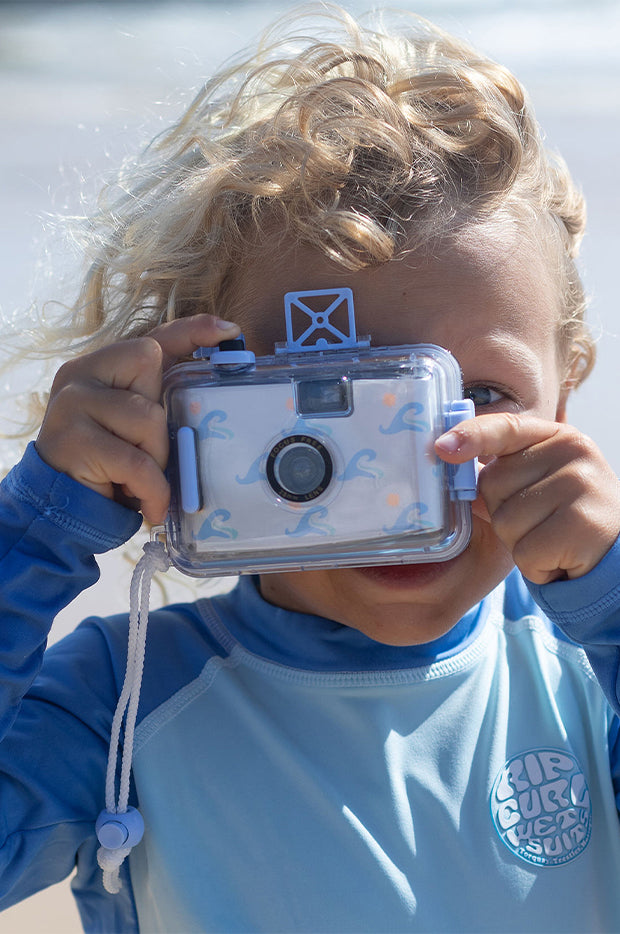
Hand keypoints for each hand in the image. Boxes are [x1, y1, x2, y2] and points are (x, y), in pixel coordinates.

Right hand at [36, 315, 239, 524]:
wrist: (58, 510)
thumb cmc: (107, 470)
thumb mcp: (135, 431)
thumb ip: (158, 408)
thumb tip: (211, 400)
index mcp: (99, 367)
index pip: (152, 339)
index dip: (192, 331)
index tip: (229, 330)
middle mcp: (80, 374)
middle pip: (150, 367)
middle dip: (161, 420)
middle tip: (146, 455)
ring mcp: (72, 403)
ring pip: (148, 417)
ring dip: (155, 460)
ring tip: (138, 483)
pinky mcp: (72, 439)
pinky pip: (137, 462)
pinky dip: (152, 490)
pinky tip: (150, 507)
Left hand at [435, 413, 619, 583]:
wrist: (618, 559)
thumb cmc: (566, 519)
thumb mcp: (540, 485)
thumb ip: (503, 474)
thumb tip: (454, 463)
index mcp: (559, 437)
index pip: (505, 427)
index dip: (471, 436)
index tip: (441, 447)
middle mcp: (573, 453)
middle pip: (492, 484)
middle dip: (502, 514)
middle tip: (541, 523)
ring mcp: (580, 486)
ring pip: (504, 521)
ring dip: (519, 543)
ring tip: (552, 540)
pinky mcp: (582, 525)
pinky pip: (524, 551)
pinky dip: (534, 566)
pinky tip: (559, 559)